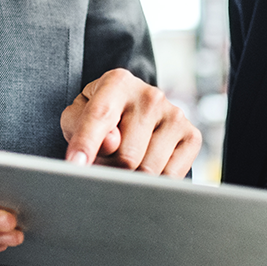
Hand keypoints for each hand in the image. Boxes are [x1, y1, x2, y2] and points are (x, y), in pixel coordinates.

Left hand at [60, 69, 201, 177]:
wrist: (135, 110)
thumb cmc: (101, 117)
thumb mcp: (78, 116)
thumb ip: (81, 127)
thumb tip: (111, 143)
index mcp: (117, 83)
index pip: (100, 117)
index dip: (85, 144)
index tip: (74, 166)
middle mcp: (150, 95)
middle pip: (125, 156)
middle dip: (110, 169)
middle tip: (104, 162)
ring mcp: (175, 115)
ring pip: (148, 171)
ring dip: (131, 177)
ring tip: (125, 162)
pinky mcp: (192, 136)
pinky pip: (171, 176)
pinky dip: (155, 182)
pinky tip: (146, 166)